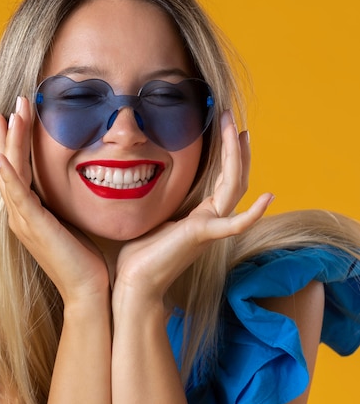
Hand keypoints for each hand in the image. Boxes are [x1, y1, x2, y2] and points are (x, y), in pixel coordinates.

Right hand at [0, 97, 109, 304]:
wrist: (90, 292)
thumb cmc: (90, 261)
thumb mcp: (78, 222)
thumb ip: (73, 203)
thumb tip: (89, 181)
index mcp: (32, 213)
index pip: (20, 169)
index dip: (18, 142)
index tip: (21, 115)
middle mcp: (22, 216)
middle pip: (9, 166)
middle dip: (10, 133)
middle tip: (12, 104)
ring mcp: (24, 222)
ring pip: (10, 174)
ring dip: (10, 142)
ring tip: (11, 113)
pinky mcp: (33, 228)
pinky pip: (17, 196)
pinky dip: (8, 175)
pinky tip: (1, 156)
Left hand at [113, 111, 272, 302]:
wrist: (135, 285)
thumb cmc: (140, 257)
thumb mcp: (154, 220)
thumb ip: (163, 203)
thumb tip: (144, 180)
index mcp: (201, 217)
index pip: (223, 181)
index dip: (229, 155)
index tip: (229, 129)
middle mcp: (211, 221)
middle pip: (234, 179)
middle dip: (235, 147)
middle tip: (232, 118)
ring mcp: (210, 229)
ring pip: (234, 189)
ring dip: (238, 158)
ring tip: (237, 129)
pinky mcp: (202, 237)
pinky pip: (234, 225)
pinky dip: (253, 214)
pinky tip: (268, 197)